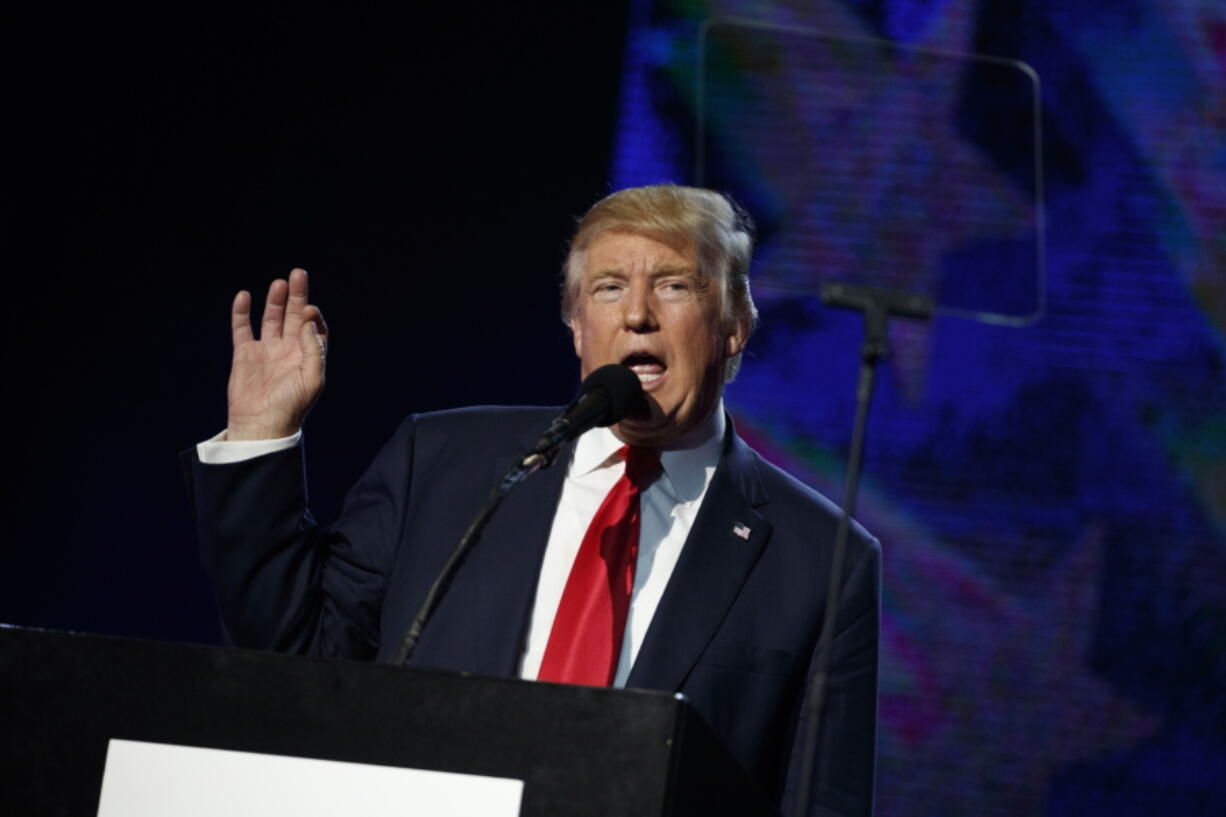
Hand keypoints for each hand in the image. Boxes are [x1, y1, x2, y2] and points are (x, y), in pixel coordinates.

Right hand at [226, 268, 327, 439]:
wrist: (261, 425)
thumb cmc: (291, 406)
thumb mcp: (312, 379)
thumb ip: (313, 349)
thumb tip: (306, 320)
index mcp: (307, 357)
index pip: (313, 328)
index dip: (312, 316)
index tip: (309, 308)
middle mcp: (288, 351)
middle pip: (293, 316)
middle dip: (297, 296)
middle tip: (298, 274)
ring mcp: (266, 351)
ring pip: (271, 318)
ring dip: (275, 300)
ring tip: (280, 283)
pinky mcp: (245, 354)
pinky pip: (242, 328)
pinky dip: (241, 312)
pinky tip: (244, 296)